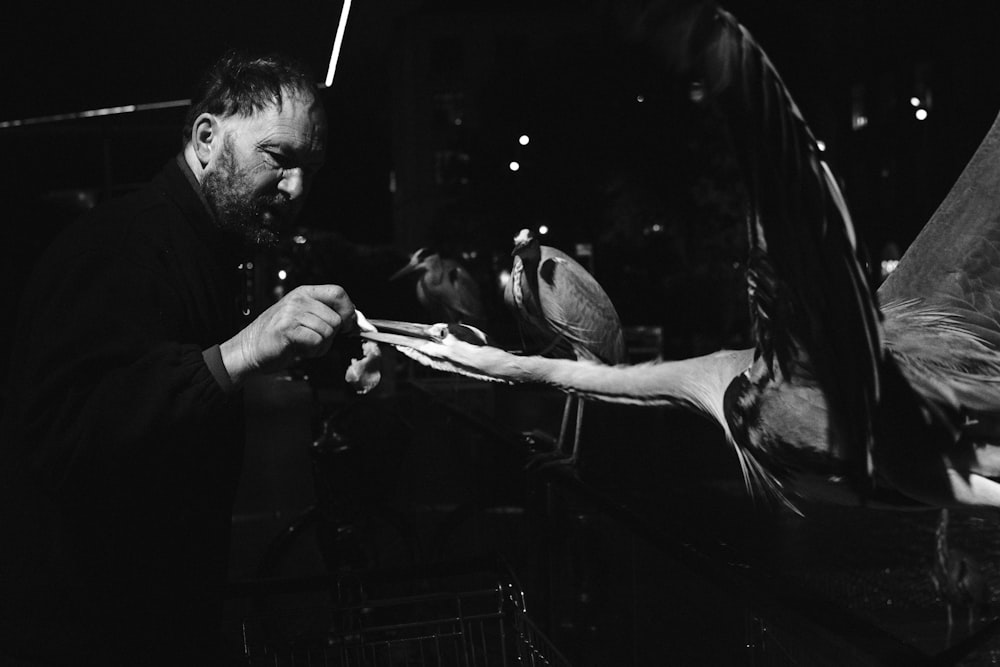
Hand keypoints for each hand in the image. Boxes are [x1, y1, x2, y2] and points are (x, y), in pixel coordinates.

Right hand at [220, 284, 355, 384]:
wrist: (249, 349)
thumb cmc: (279, 337)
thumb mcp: (304, 318)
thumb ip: (326, 315)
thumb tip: (357, 321)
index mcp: (304, 293)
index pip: (338, 292)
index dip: (350, 311)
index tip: (350, 326)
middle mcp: (299, 299)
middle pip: (337, 318)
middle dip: (332, 336)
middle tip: (316, 340)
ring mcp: (292, 312)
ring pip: (328, 331)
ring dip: (321, 345)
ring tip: (305, 345)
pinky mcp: (287, 328)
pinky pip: (317, 341)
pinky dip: (313, 351)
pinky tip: (300, 349)